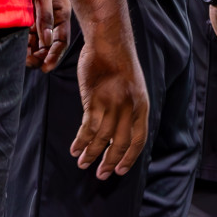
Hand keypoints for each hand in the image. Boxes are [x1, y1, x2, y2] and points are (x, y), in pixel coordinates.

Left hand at [27, 0, 70, 70]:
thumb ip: (45, 15)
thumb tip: (47, 40)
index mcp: (62, 12)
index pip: (62, 39)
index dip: (55, 55)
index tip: (45, 68)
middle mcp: (54, 18)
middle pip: (51, 43)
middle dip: (42, 56)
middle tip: (30, 63)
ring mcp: (43, 18)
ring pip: (39, 41)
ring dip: (33, 51)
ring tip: (23, 58)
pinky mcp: (32, 16)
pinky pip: (30, 34)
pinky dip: (25, 42)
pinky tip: (19, 48)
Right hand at [71, 35, 148, 179]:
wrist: (110, 42)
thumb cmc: (119, 63)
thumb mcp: (133, 87)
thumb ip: (128, 109)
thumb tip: (117, 133)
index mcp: (142, 105)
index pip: (138, 139)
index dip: (129, 157)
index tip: (121, 170)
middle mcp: (129, 107)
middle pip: (120, 143)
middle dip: (110, 162)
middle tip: (101, 174)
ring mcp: (111, 104)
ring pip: (101, 138)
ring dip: (91, 153)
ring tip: (83, 163)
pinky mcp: (94, 99)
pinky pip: (87, 127)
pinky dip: (81, 140)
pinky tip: (75, 148)